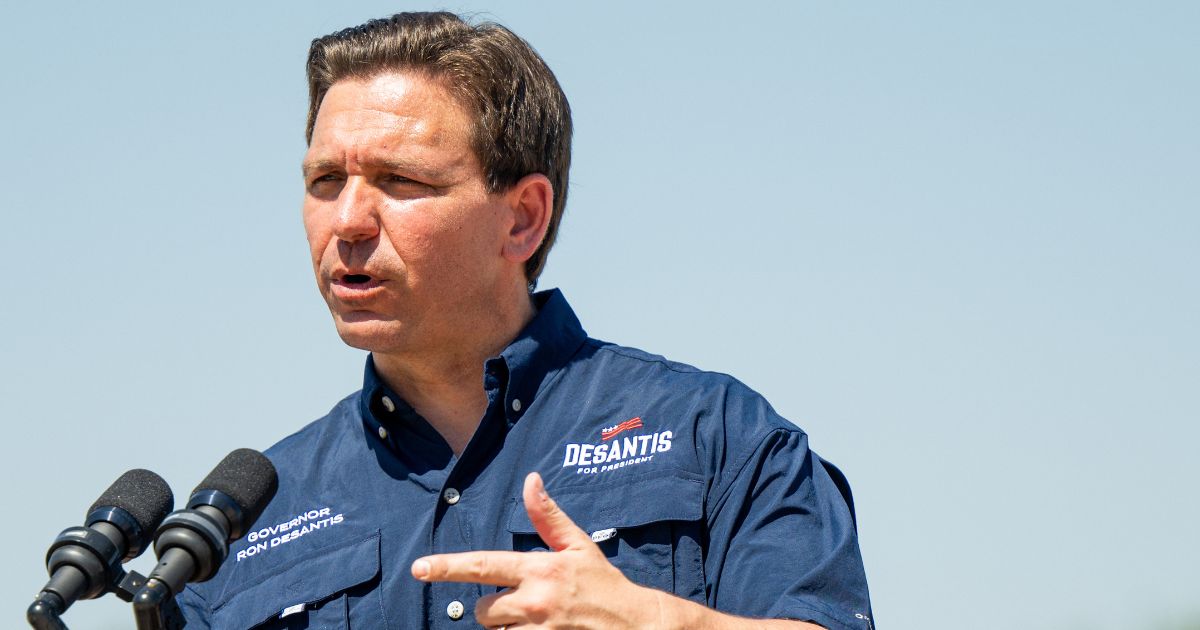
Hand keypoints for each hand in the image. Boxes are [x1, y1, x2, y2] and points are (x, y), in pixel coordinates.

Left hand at [411, 472, 662, 628]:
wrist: (636, 626)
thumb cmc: (604, 585)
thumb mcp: (579, 547)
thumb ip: (549, 517)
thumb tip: (531, 480)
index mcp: (539, 570)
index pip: (482, 566)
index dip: (446, 567)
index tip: (418, 568)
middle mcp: (534, 603)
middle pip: (482, 611)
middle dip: (494, 611)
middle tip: (527, 607)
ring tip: (540, 623)